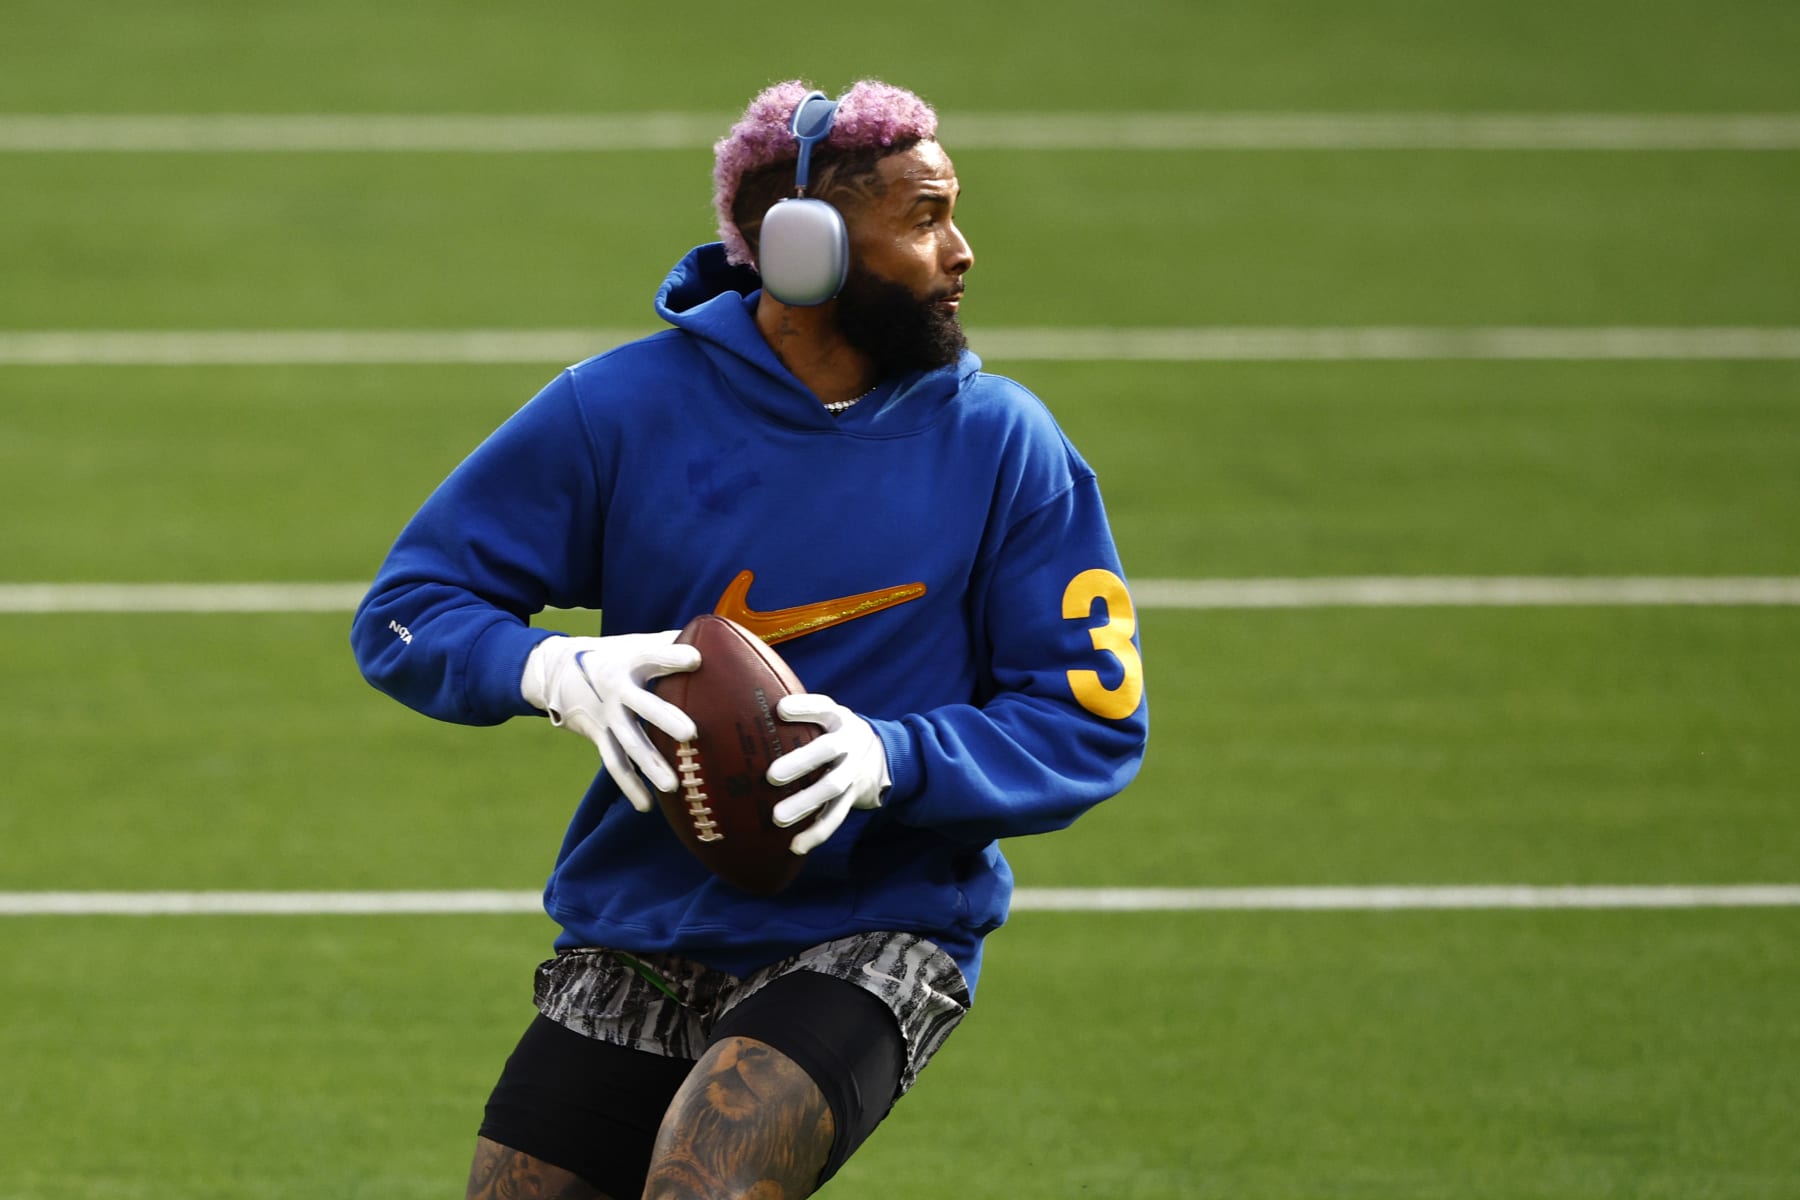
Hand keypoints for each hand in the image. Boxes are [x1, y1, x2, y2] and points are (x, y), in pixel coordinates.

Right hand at [521, 633, 700, 812]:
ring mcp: (606, 716)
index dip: (672, 657)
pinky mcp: (598, 736)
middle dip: (665, 718)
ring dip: (650, 765)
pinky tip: (647, 805)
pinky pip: (615, 764)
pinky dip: (630, 786)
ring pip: (628, 743)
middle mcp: (616, 689)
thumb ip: (671, 642)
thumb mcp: (636, 643)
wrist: (558, 671)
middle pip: (642, 705)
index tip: (696, 660)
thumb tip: (720, 634)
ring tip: (673, 785)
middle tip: (691, 732)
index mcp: (630, 661)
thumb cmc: (615, 656)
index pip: (652, 656)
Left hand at [768, 693, 888, 854]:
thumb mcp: (828, 715)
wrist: (883, 757)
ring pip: (832, 788)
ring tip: (778, 817)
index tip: (780, 710)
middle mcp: (850, 743)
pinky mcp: (853, 797)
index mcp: (839, 719)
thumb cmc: (837, 733)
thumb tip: (758, 709)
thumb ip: (801, 712)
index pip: (822, 708)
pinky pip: (835, 816)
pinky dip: (816, 832)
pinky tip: (796, 845)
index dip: (804, 708)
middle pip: (828, 750)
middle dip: (801, 762)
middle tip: (771, 776)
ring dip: (805, 803)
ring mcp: (853, 772)